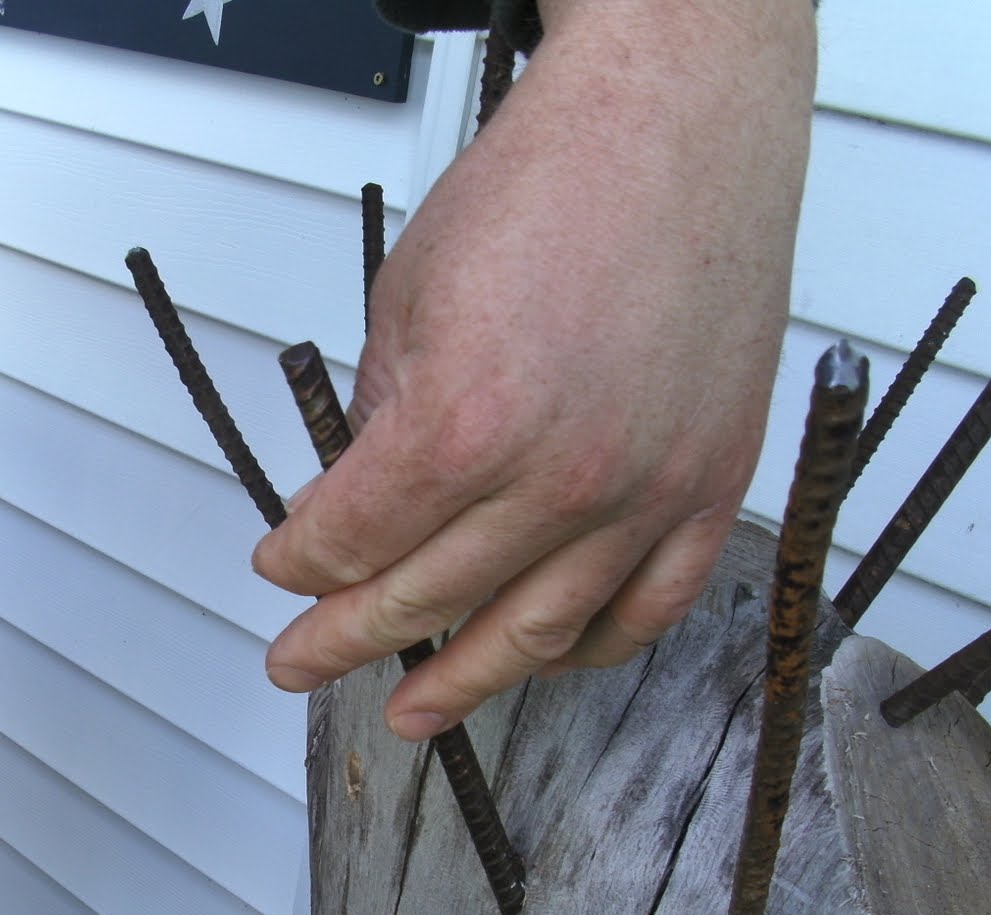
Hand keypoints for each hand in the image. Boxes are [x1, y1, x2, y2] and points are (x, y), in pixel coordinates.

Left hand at [252, 0, 816, 740]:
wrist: (677, 124)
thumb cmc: (548, 187)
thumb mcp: (409, 297)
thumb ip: (378, 419)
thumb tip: (353, 500)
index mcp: (463, 423)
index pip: (350, 539)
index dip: (299, 564)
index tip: (280, 569)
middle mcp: (558, 479)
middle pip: (423, 598)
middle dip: (342, 639)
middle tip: (297, 663)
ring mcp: (645, 493)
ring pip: (535, 632)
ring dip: (462, 682)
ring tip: (413, 713)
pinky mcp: (709, 486)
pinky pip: (646, 608)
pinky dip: (588, 648)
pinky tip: (542, 660)